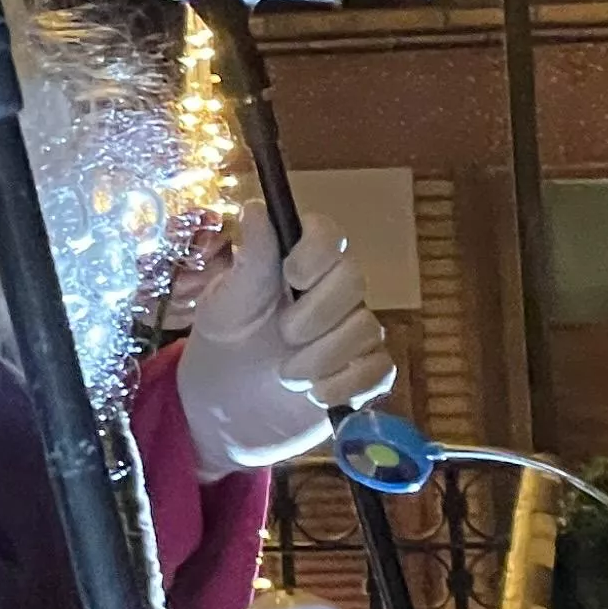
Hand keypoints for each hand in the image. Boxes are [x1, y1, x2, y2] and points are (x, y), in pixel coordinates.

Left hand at [171, 211, 393, 479]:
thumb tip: (255, 207)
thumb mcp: (229, 299)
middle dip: (317, 313)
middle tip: (283, 334)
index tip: (292, 273)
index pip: (329, 235)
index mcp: (298, 262)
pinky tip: (315, 395)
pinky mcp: (365, 372)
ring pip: (366, 328)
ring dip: (322, 356)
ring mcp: (353, 331)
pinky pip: (379, 370)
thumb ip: (250, 258)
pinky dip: (346, 385)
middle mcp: (333, 290)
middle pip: (354, 280)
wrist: (228, 401)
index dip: (318, 251)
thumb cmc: (228, 338)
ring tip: (285, 375)